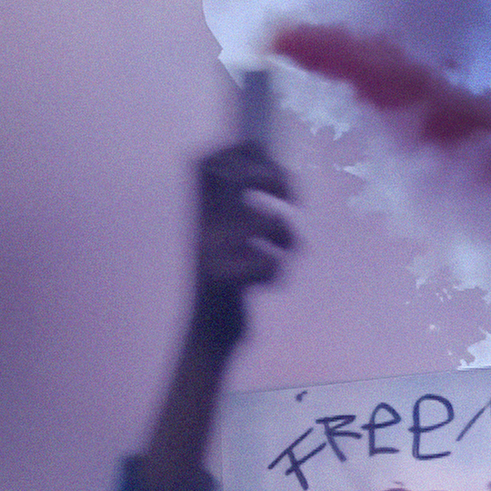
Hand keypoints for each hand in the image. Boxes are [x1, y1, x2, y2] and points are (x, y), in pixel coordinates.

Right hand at [192, 142, 294, 346]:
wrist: (204, 338)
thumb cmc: (224, 286)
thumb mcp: (224, 238)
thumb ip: (236, 207)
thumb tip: (271, 169)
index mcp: (199, 214)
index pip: (208, 161)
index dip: (242, 152)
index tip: (268, 165)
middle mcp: (200, 228)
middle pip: (234, 176)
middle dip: (271, 176)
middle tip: (291, 196)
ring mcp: (211, 254)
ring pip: (262, 221)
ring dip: (286, 234)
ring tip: (288, 250)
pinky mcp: (225, 282)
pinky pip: (266, 263)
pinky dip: (278, 272)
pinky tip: (270, 283)